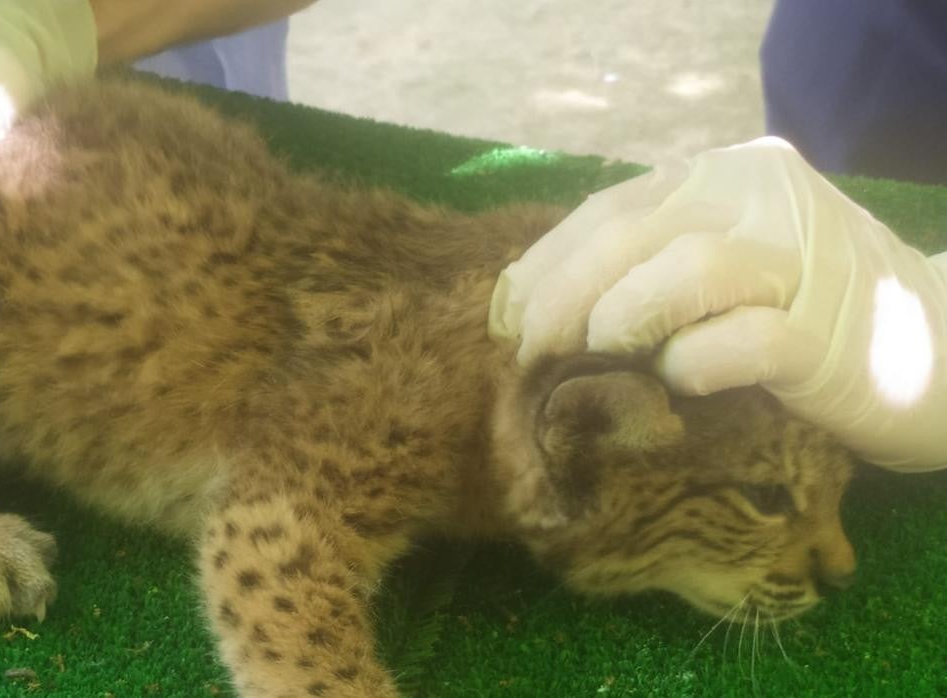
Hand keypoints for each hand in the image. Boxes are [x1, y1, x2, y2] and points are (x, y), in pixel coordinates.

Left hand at [490, 137, 946, 470]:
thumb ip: (636, 268)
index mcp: (722, 177)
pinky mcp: (832, 334)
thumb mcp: (712, 272)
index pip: (610, 208)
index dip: (546, 263)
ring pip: (690, 267)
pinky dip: (698, 361)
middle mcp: (763, 199)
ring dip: (623, 316)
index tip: (506, 316)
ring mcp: (804, 261)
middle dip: (562, 295)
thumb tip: (521, 304)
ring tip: (602, 354)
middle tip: (532, 352)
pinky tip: (679, 380)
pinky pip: (748, 340)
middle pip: (633, 234)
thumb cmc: (797, 314)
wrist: (934, 350)